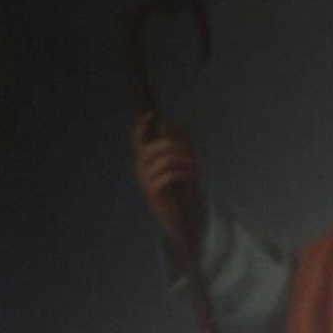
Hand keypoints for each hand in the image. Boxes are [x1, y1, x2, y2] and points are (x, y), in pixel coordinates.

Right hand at [132, 113, 202, 239]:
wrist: (180, 218)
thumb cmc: (180, 189)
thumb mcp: (179, 163)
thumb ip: (174, 143)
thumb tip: (166, 123)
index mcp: (145, 158)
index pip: (137, 138)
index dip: (141, 125)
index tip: (151, 114)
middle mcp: (141, 168)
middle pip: (151, 148)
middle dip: (172, 145)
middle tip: (191, 152)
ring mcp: (145, 181)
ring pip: (162, 161)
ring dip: (182, 160)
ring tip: (195, 166)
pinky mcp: (152, 192)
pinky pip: (166, 175)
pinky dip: (182, 172)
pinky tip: (192, 176)